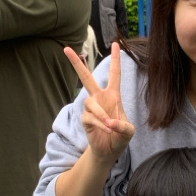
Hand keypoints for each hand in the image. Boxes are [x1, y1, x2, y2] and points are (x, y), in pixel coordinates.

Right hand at [64, 43, 135, 161]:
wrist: (109, 151)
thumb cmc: (120, 137)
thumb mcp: (129, 131)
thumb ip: (124, 125)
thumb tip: (110, 122)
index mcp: (113, 96)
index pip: (114, 74)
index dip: (116, 59)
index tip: (115, 44)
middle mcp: (100, 98)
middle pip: (86, 77)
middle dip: (76, 63)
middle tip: (66, 49)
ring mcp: (91, 108)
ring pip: (90, 103)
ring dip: (101, 114)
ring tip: (110, 125)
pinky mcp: (85, 118)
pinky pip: (89, 116)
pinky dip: (100, 123)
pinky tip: (106, 129)